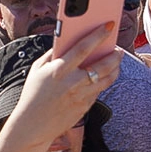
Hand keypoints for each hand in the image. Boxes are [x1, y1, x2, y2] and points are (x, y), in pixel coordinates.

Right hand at [2, 25, 120, 151]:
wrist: (32, 125)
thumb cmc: (33, 94)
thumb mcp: (36, 69)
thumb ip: (52, 54)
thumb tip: (66, 40)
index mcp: (58, 70)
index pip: (83, 48)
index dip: (98, 35)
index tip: (108, 26)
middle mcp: (72, 83)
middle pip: (102, 65)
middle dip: (114, 54)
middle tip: (118, 48)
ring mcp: (80, 96)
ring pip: (107, 79)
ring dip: (115, 68)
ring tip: (116, 60)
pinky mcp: (85, 107)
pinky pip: (99, 91)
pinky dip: (104, 81)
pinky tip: (105, 75)